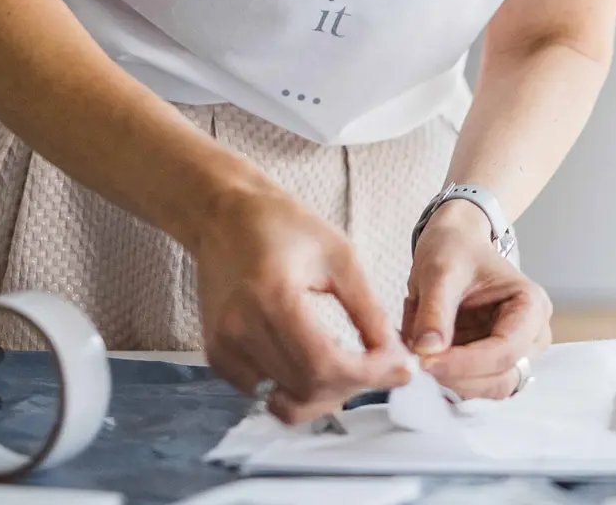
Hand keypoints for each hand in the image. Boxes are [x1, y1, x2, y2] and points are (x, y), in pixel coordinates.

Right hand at [195, 183, 410, 423]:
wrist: (224, 217)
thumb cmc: (284, 226)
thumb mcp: (340, 257)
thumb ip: (368, 310)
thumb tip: (397, 357)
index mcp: (273, 296)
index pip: (324, 364)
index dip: (368, 375)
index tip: (399, 368)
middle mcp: (240, 327)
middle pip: (306, 388)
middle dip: (353, 386)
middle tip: (380, 366)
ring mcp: (223, 343)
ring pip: (286, 399)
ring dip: (327, 392)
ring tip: (349, 364)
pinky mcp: (216, 352)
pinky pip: (263, 392)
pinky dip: (295, 387)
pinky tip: (313, 359)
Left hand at [402, 201, 552, 398]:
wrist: (455, 245)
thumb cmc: (455, 250)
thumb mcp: (440, 271)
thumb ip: (435, 310)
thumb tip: (428, 351)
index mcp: (531, 305)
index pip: (506, 350)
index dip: (466, 363)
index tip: (426, 361)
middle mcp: (532, 334)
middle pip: (502, 377)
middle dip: (458, 375)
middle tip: (417, 363)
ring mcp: (516, 352)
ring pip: (490, 388)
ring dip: (453, 381)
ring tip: (421, 357)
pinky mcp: (495, 363)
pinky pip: (476, 385)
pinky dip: (450, 379)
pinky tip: (429, 359)